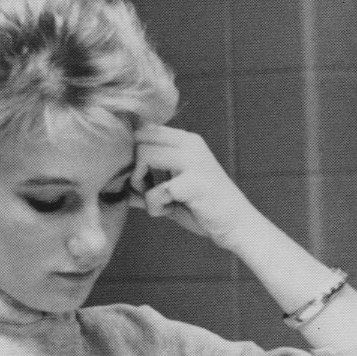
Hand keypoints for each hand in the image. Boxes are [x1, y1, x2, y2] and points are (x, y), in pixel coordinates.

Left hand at [130, 124, 254, 250]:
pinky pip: (154, 191)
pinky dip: (154, 207)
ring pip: (143, 156)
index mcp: (186, 141)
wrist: (237, 226)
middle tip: (144, 191)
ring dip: (140, 184)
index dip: (132, 152)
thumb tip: (118, 187)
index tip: (137, 178)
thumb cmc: (203, 210)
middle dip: (133, 168)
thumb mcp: (171, 195)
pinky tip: (167, 212)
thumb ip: (146, 186)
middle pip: (139, 139)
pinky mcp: (193, 182)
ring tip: (154, 201)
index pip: (145, 129)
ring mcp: (192, 161)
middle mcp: (189, 144)